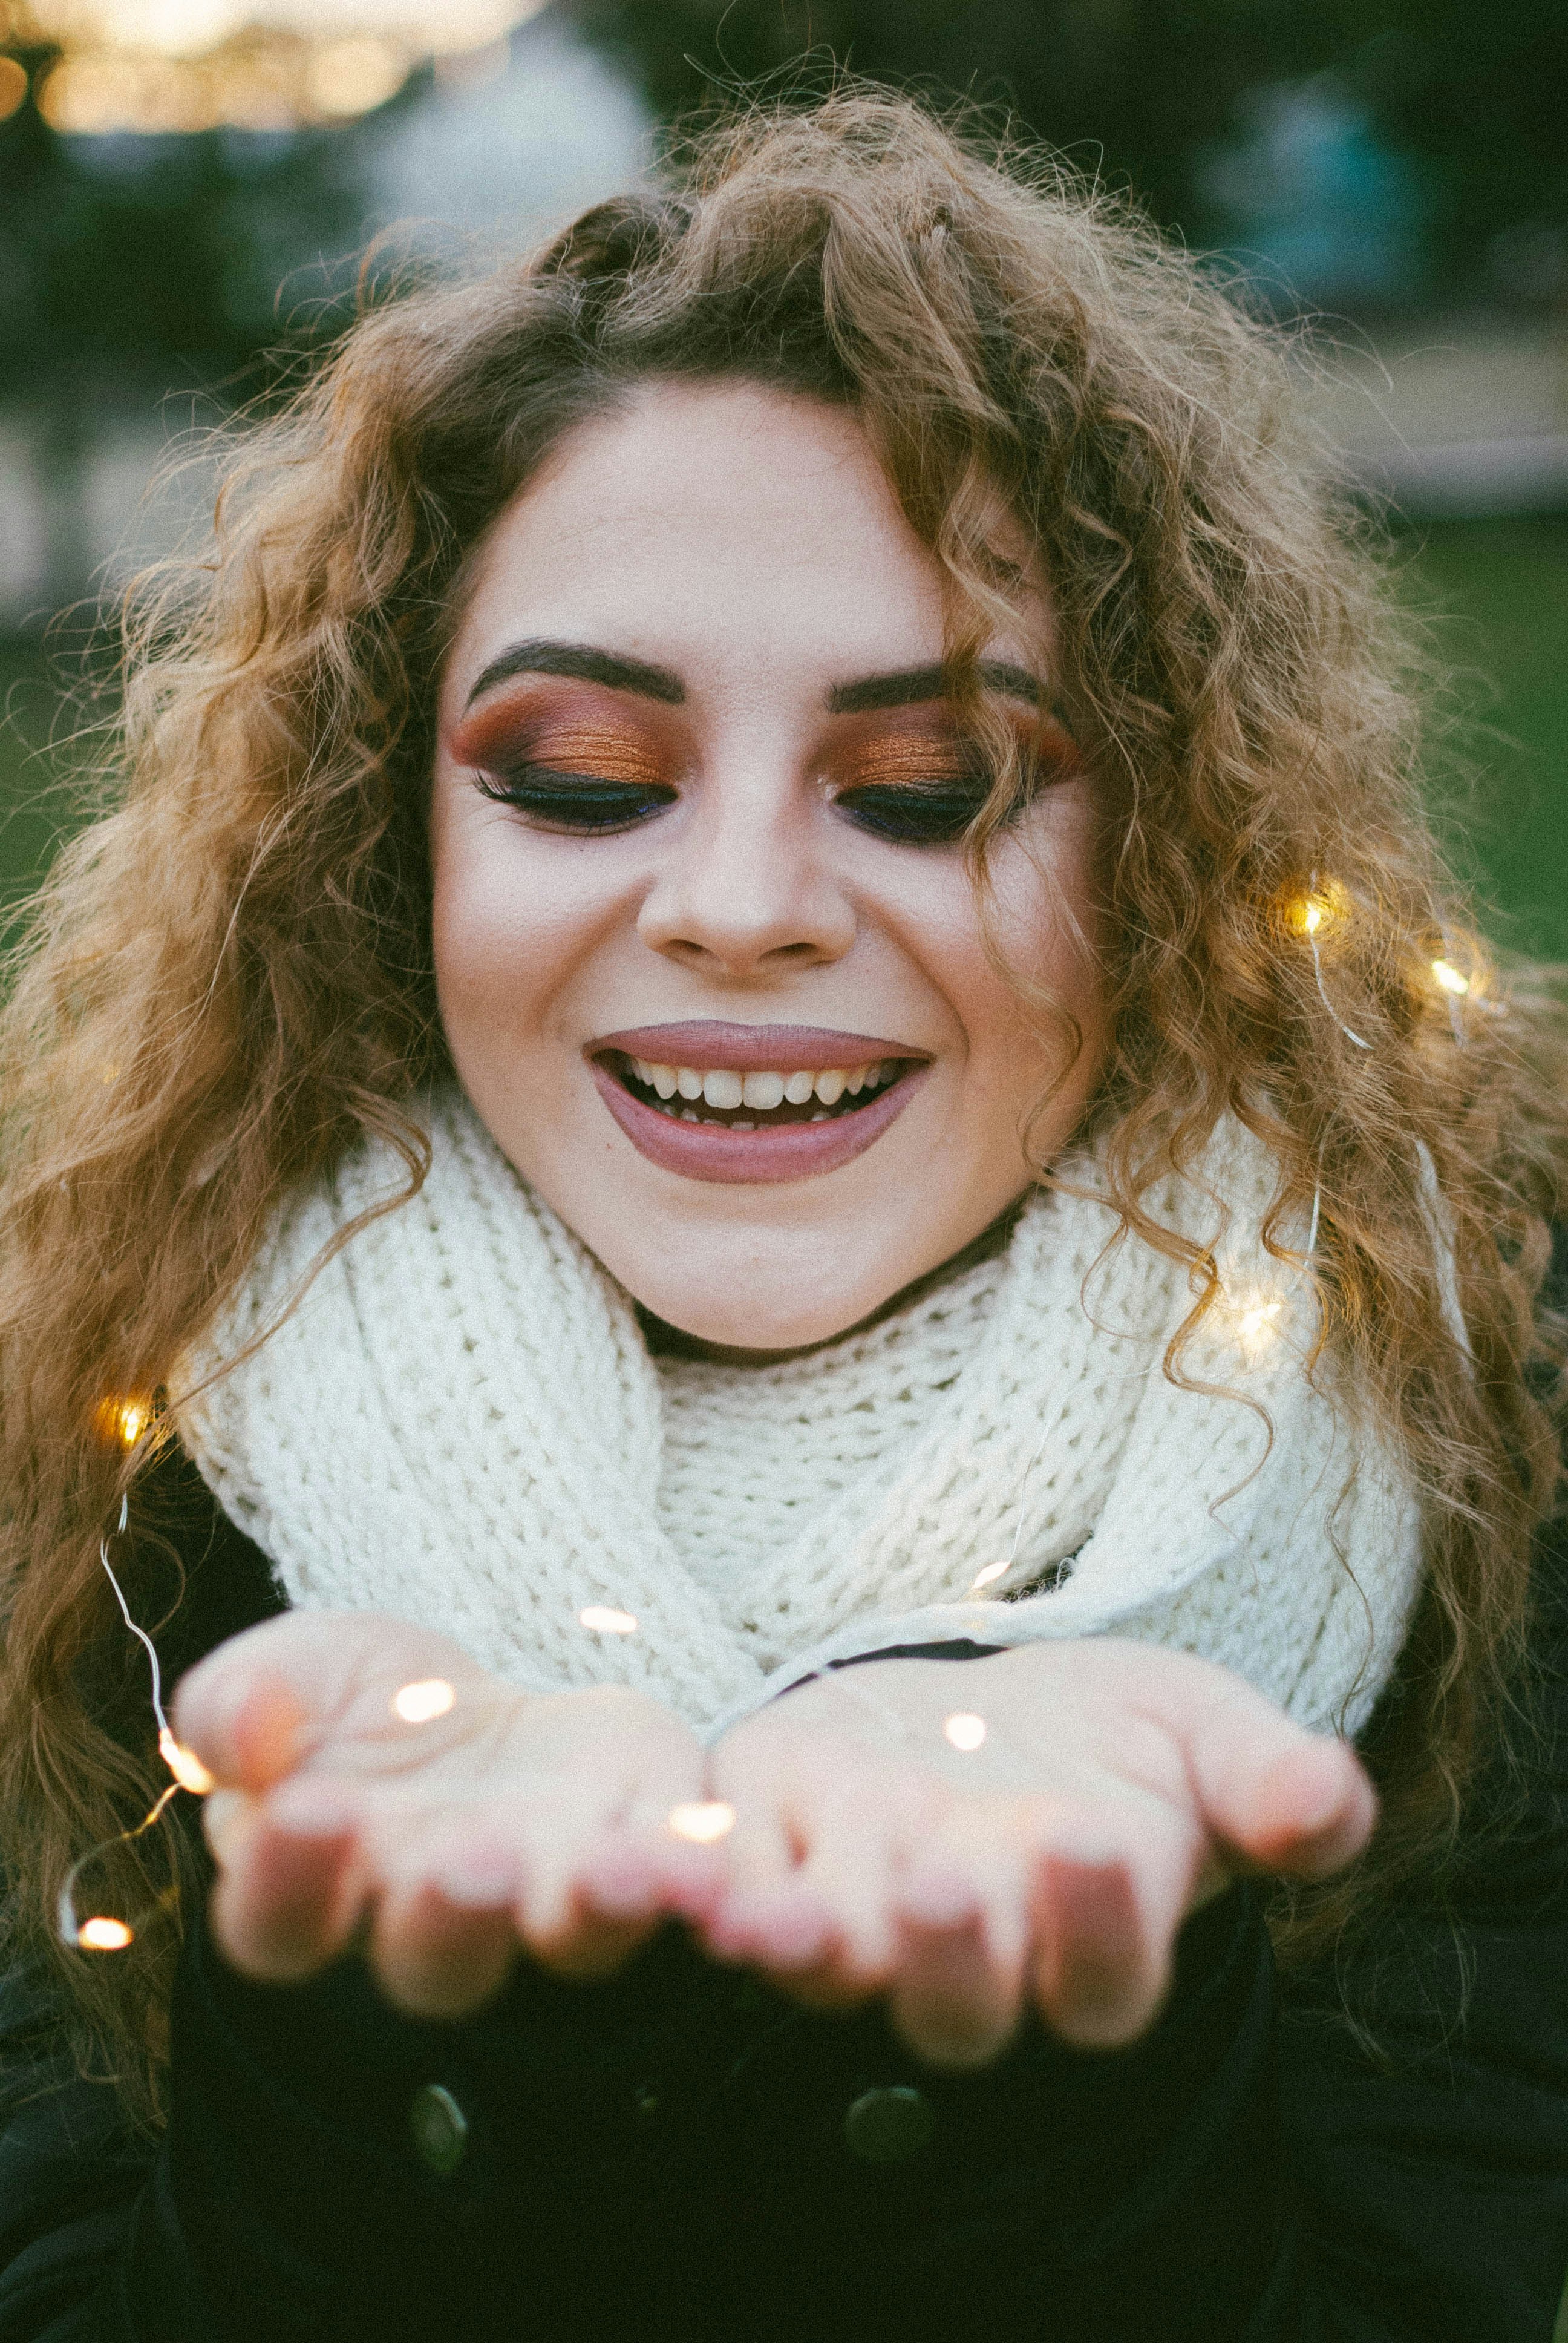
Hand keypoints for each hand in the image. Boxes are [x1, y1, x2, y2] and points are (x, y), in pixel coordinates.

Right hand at [173, 1610, 716, 2017]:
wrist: (467, 1689)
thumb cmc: (358, 1701)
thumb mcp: (290, 1671)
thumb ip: (241, 1701)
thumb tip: (238, 1735)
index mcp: (320, 1889)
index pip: (281, 1923)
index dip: (288, 1881)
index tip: (306, 1812)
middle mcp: (436, 1920)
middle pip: (439, 1963)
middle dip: (456, 1916)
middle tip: (470, 1860)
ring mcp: (549, 1894)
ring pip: (573, 1942)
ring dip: (595, 1913)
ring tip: (616, 1872)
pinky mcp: (645, 1844)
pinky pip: (675, 1881)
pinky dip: (694, 1873)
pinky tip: (708, 1855)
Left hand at [699, 1639, 1375, 2067]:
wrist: (994, 1697)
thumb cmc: (1119, 1735)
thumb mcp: (1203, 1732)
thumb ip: (1268, 1780)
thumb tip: (1333, 1797)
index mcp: (1085, 1937)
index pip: (1103, 1977)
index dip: (1099, 1925)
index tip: (1096, 1836)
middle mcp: (969, 1950)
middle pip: (955, 2000)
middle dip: (947, 1952)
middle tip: (940, 1883)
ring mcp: (859, 1904)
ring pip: (827, 1960)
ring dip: (793, 1943)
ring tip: (763, 1918)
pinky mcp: (769, 1840)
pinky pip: (727, 1879)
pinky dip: (697, 1876)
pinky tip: (668, 1856)